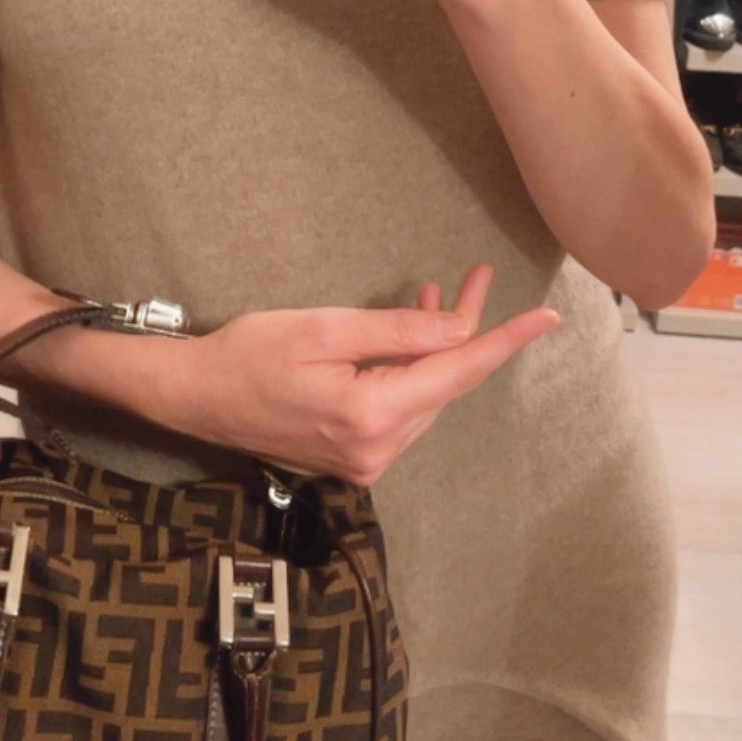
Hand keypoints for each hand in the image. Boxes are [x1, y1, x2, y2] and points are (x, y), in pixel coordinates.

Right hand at [166, 264, 559, 486]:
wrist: (195, 396)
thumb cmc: (250, 352)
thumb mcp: (325, 328)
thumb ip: (398, 332)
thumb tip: (462, 329)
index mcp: (371, 417)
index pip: (457, 374)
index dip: (503, 342)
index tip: (546, 319)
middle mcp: (377, 451)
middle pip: (443, 386)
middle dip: (461, 332)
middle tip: (469, 277)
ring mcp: (365, 463)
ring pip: (423, 398)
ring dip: (432, 351)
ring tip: (429, 297)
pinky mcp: (352, 460)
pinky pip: (399, 411)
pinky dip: (408, 373)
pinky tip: (402, 340)